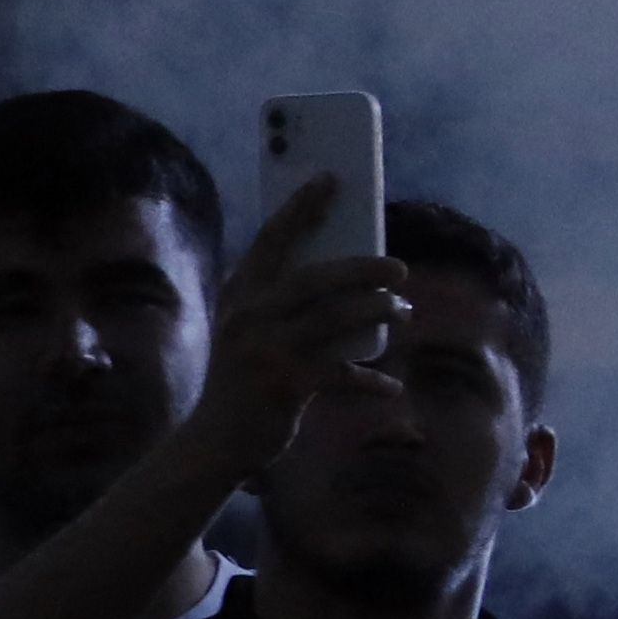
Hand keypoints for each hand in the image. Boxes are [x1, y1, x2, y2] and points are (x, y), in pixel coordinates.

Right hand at [192, 174, 408, 476]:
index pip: (272, 239)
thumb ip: (288, 307)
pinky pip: (341, 374)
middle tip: (399, 269)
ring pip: (335, 320)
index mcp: (241, 295)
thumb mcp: (254, 334)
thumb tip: (351, 278)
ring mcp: (266, 350)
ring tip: (403, 311)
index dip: (302, 207)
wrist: (214, 440)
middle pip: (315, 279)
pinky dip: (369, 381)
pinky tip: (391, 388)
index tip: (331, 178)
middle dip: (362, 270)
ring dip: (377, 313)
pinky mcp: (285, 385)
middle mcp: (249, 316)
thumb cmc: (245, 380)